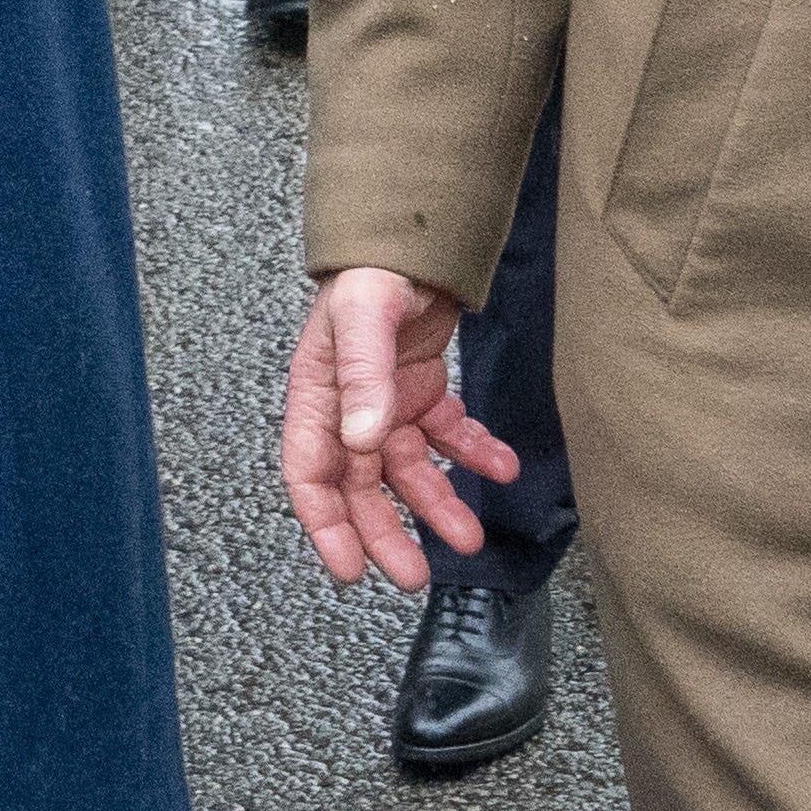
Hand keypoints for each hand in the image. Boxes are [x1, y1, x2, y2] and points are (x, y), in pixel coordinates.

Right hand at [281, 266, 518, 594]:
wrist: (416, 235)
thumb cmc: (374, 268)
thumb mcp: (364, 315)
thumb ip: (363, 377)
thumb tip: (362, 440)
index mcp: (318, 396)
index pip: (310, 475)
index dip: (326, 526)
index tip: (349, 569)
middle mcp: (348, 409)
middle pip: (360, 488)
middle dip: (385, 533)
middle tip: (415, 575)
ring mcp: (386, 404)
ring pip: (408, 472)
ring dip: (436, 504)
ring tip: (470, 535)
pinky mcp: (423, 393)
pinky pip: (447, 436)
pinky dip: (472, 453)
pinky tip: (501, 465)